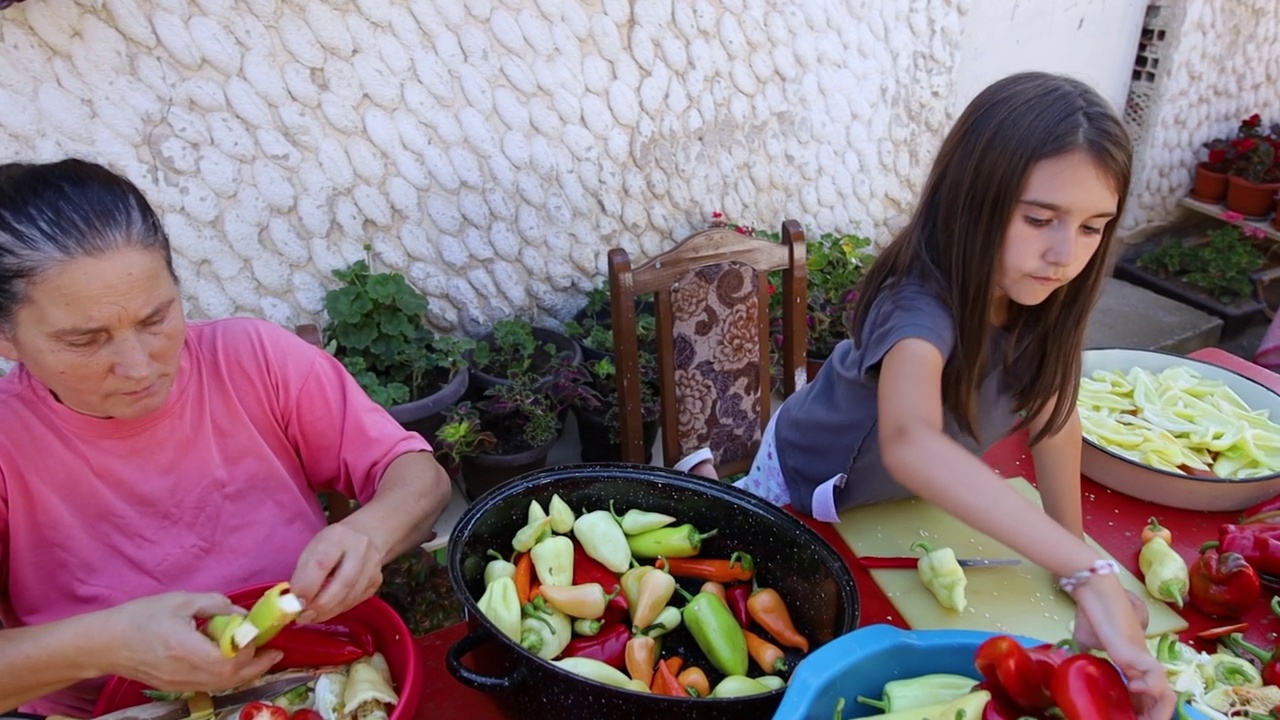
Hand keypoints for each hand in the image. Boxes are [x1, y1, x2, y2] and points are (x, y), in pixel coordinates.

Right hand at [106, 593, 280, 691]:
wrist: (102, 643)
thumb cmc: (139, 617)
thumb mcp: (180, 601)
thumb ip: (215, 604)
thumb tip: (240, 613)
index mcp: (185, 650)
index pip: (229, 660)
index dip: (249, 648)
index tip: (257, 631)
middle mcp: (184, 673)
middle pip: (230, 679)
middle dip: (257, 666)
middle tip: (275, 652)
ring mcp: (178, 684)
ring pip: (221, 685)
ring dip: (244, 673)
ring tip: (260, 657)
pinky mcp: (173, 687)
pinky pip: (208, 686)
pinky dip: (226, 676)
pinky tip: (233, 663)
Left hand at [290, 522, 382, 623]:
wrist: (367, 534)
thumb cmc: (331, 544)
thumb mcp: (313, 548)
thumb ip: (303, 572)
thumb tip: (293, 602)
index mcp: (338, 536)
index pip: (322, 563)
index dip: (307, 586)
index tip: (294, 603)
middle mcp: (360, 549)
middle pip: (343, 583)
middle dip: (320, 605)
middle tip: (302, 617)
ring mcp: (373, 566)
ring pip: (351, 596)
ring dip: (328, 611)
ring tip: (310, 618)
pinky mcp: (377, 580)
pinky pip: (357, 601)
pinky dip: (338, 609)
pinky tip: (326, 612)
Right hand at [1070, 577, 1173, 719]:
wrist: (1095, 593)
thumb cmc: (1092, 614)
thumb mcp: (1085, 642)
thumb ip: (1086, 655)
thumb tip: (1071, 666)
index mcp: (1132, 663)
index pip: (1146, 694)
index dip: (1143, 710)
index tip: (1131, 719)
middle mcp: (1142, 664)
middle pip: (1162, 698)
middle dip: (1154, 717)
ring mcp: (1142, 658)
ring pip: (1165, 692)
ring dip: (1158, 711)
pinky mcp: (1138, 652)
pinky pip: (1156, 675)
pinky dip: (1150, 688)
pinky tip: (1133, 689)